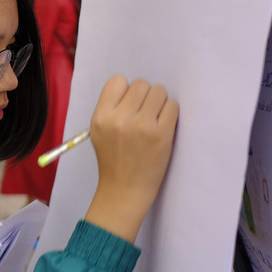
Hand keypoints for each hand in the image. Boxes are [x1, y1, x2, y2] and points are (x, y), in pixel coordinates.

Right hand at [84, 75, 178, 242]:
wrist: (124, 190)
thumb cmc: (112, 159)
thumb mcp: (99, 131)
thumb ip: (111, 109)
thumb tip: (136, 89)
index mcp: (100, 116)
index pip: (117, 81)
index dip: (126, 91)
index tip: (129, 105)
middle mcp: (119, 118)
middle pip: (141, 84)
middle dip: (145, 96)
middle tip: (144, 113)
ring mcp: (141, 126)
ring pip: (158, 91)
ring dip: (159, 102)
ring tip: (154, 119)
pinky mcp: (162, 134)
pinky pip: (172, 106)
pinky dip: (170, 113)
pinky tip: (163, 126)